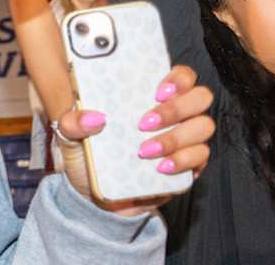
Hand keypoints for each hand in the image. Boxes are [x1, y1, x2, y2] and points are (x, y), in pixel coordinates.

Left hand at [55, 65, 214, 214]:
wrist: (94, 197)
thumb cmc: (88, 156)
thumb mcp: (71, 137)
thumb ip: (72, 123)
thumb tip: (92, 117)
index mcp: (149, 97)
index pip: (180, 75)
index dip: (178, 77)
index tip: (157, 90)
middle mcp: (174, 115)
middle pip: (201, 97)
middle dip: (175, 108)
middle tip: (144, 123)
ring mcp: (185, 140)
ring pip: (203, 127)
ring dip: (175, 137)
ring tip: (144, 150)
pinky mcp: (188, 167)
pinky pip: (200, 158)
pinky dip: (182, 161)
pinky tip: (159, 167)